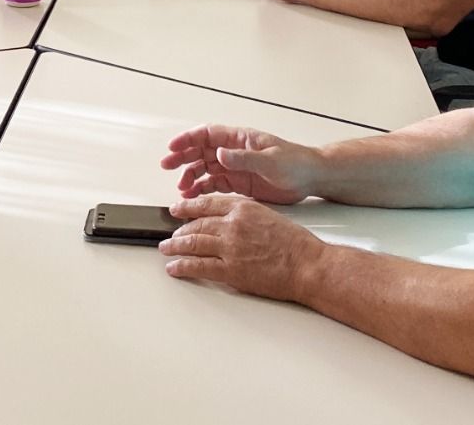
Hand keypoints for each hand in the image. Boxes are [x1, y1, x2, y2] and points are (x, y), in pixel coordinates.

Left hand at [158, 196, 323, 302]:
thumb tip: (230, 221)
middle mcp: (232, 225)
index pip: (207, 204)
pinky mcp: (229, 270)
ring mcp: (229, 248)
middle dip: (179, 229)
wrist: (307, 264)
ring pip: (192, 243)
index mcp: (242, 208)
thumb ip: (246, 216)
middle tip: (171, 233)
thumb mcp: (269, 216)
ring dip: (175, 246)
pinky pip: (198, 266)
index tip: (178, 208)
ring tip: (166, 249)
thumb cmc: (296, 244)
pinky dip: (182, 266)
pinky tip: (175, 268)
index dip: (188, 206)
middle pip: (196, 224)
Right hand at [160, 124, 317, 202]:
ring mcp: (236, 167)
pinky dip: (202, 189)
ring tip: (181, 189)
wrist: (312, 178)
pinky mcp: (239, 183)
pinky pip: (215, 184)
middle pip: (201, 150)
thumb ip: (244, 158)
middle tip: (167, 165)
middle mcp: (235, 152)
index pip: (208, 134)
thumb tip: (220, 153)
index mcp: (240, 139)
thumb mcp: (270, 160)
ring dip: (191, 176)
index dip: (188, 139)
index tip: (173, 147)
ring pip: (205, 169)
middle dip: (182, 157)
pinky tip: (194, 196)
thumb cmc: (296, 162)